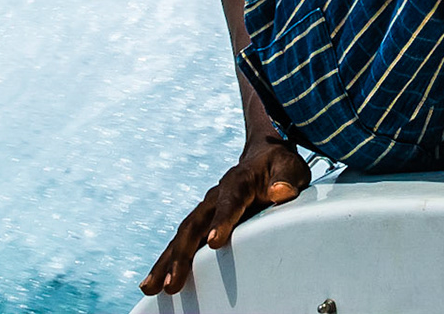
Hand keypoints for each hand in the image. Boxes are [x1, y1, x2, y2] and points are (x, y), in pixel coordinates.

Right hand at [139, 138, 311, 296]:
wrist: (261, 155)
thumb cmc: (278, 165)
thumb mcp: (290, 166)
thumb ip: (286, 179)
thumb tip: (280, 192)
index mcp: (239, 182)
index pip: (230, 202)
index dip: (221, 221)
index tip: (214, 242)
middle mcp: (216, 195)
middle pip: (195, 224)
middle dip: (182, 254)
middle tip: (172, 282)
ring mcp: (206, 208)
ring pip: (182, 235)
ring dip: (167, 261)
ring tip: (153, 288)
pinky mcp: (203, 221)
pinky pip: (183, 241)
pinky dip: (168, 260)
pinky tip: (156, 282)